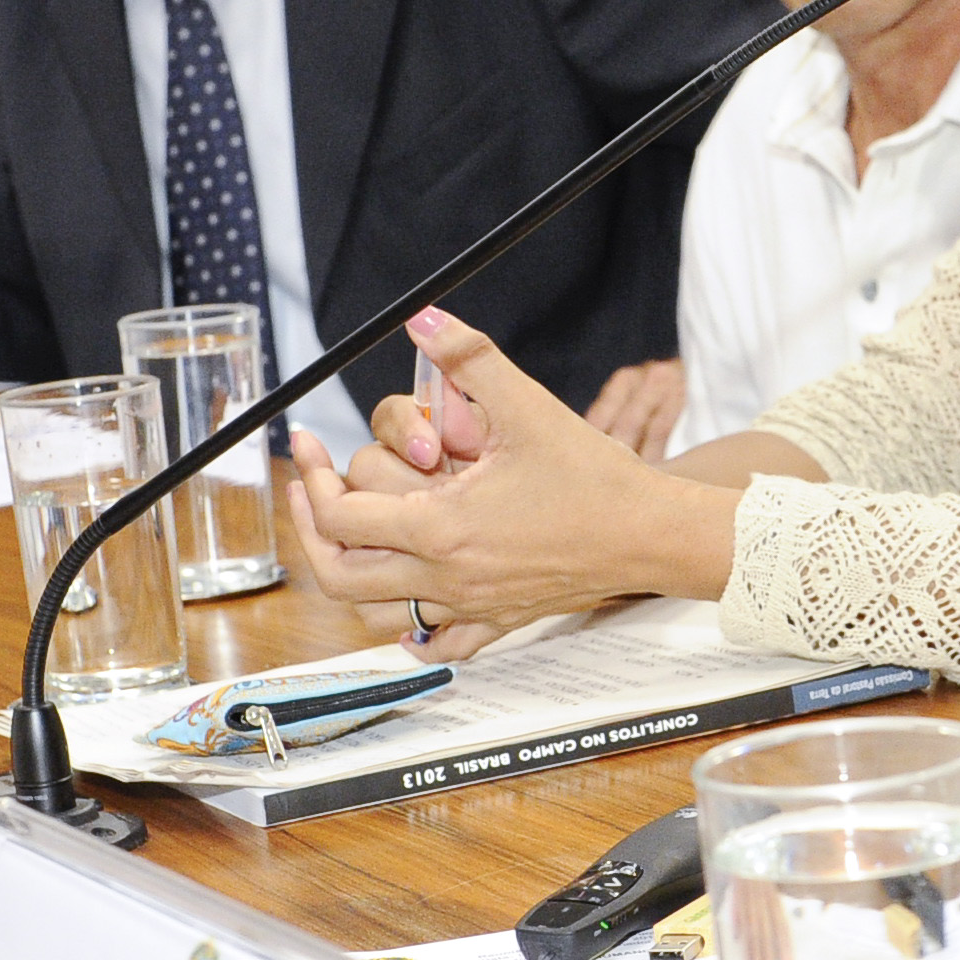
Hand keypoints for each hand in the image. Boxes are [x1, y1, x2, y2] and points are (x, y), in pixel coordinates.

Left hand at [285, 309, 734, 646]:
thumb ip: (470, 360)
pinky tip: (410, 590)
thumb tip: (424, 319)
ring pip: (375, 610)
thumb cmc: (597, 478)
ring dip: (351, 568)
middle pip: (338, 572)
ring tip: (353, 525)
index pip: (340, 515)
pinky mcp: (496, 618)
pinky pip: (436, 640)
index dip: (311, 475)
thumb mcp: (528, 407)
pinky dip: (410, 625)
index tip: (305, 444)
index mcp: (442, 527)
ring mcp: (468, 605)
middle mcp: (445, 576)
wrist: (653, 535)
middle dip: (314, 524)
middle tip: (317, 484)